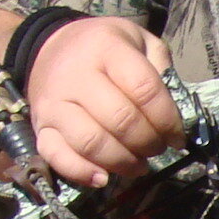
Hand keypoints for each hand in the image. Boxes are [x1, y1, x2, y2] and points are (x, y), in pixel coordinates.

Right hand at [26, 15, 183, 187]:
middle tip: (157, 148)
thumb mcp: (138, 40)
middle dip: (148, 142)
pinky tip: (103, 178)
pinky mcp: (41, 128)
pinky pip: (58, 157)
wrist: (50, 49)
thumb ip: (160, 67)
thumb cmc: (103, 50)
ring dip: (122, 162)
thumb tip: (175, 111)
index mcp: (107, 48)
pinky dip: (82, 173)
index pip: (144, 89)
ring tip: (137, 165)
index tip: (177, 136)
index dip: (168, 119)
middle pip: (120, 120)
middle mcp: (77, 75)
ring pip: (92, 143)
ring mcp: (55, 104)